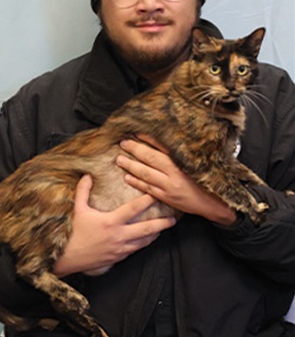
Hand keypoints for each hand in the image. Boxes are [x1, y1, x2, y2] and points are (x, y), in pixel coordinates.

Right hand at [52, 175, 176, 275]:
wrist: (69, 257)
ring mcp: (120, 247)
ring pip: (144, 241)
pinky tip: (147, 240)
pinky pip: (136, 249)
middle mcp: (119, 235)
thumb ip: (83, 191)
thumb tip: (87, 175)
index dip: (147, 200)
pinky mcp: (119, 256)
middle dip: (161, 224)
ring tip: (163, 229)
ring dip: (155, 235)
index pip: (133, 209)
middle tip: (172, 220)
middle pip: (146, 228)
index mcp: (110, 221)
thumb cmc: (73, 232)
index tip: (156, 195)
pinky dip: (144, 244)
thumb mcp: (77, 209)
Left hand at [116, 137, 235, 225]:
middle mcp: (176, 174)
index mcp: (185, 163)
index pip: (163, 147)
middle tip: (123, 143)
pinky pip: (147, 189)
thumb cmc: (211, 182)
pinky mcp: (167, 198)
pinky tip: (127, 177)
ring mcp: (169, 187)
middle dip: (135, 149)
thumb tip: (168, 142)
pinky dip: (136, 182)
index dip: (149, 139)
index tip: (138, 132)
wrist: (218, 204)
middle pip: (151, 159)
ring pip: (146, 174)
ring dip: (131, 166)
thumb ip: (184, 155)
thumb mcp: (201, 164)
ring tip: (119, 159)